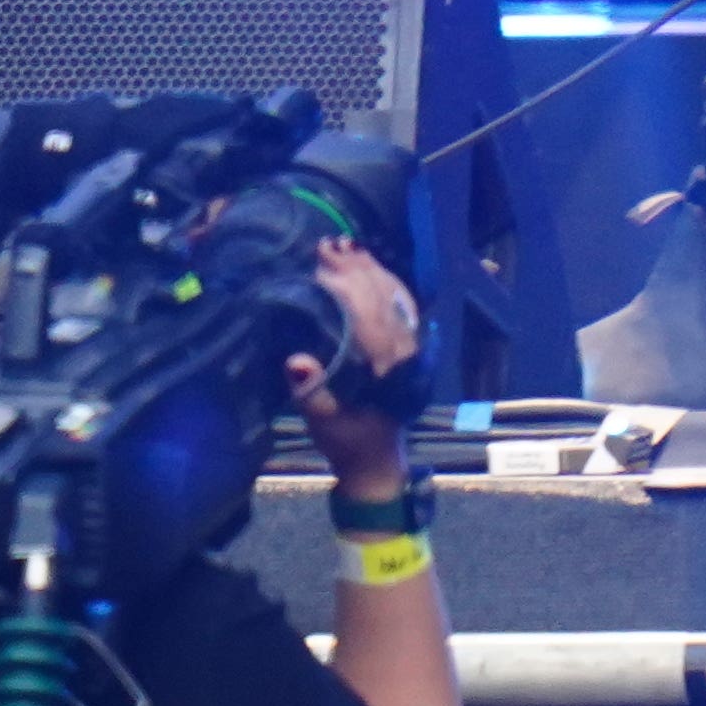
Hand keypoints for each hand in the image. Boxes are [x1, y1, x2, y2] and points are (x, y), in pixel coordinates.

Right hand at [287, 236, 426, 497]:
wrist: (377, 459)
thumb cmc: (346, 442)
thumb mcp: (323, 423)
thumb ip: (310, 392)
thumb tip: (295, 359)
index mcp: (384, 367)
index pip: (367, 314)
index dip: (345, 286)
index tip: (321, 264)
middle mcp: (403, 351)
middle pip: (382, 299)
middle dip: (355, 269)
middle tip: (329, 245)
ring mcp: (409, 347)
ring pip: (395, 298)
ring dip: (372, 269)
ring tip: (348, 246)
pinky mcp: (408, 347)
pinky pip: (402, 305)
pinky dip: (387, 282)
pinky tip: (373, 266)